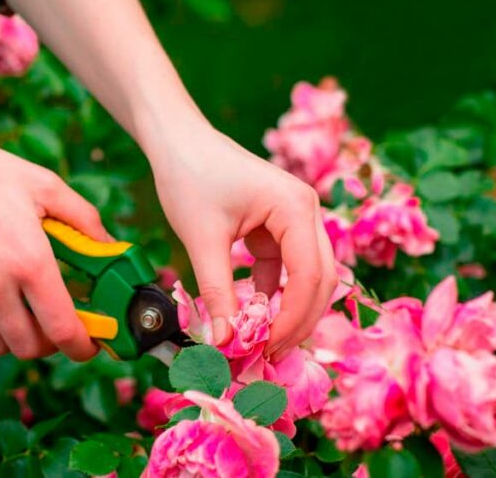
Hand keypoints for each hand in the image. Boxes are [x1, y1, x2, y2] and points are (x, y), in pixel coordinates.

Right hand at [0, 130, 109, 360]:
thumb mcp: (45, 185)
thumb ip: (84, 220)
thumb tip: (111, 248)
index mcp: (28, 261)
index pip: (62, 331)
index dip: (82, 347)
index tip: (89, 344)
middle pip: (30, 348)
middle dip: (49, 342)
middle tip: (54, 321)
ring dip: (17, 336)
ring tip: (22, 309)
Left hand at [147, 120, 337, 358]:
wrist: (176, 139)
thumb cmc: (189, 176)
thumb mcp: (202, 240)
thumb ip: (218, 292)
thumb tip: (224, 343)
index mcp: (296, 208)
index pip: (310, 276)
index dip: (291, 319)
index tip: (264, 348)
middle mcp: (306, 211)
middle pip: (319, 279)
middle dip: (297, 320)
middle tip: (268, 355)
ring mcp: (295, 218)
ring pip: (306, 276)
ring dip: (287, 310)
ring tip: (261, 343)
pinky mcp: (277, 225)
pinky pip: (284, 267)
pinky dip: (271, 293)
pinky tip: (251, 316)